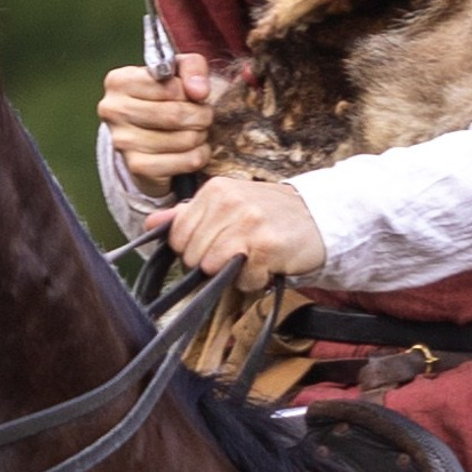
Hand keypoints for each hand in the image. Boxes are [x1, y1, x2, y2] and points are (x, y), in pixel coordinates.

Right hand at [97, 52, 213, 195]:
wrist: (146, 141)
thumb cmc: (164, 99)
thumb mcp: (178, 73)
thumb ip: (192, 67)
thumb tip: (199, 92)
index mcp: (119, 81)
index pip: (171, 86)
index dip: (190, 93)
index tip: (191, 96)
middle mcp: (114, 110)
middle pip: (176, 114)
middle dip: (201, 115)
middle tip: (203, 116)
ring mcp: (122, 141)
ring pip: (184, 139)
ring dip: (201, 135)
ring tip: (196, 131)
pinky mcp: (137, 167)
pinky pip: (186, 161)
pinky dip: (199, 155)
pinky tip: (193, 149)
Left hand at [159, 177, 325, 292]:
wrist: (320, 220)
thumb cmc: (271, 216)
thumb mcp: (227, 206)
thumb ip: (188, 215)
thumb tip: (151, 224)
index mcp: (215, 190)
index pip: (177, 235)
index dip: (192, 250)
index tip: (216, 247)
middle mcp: (229, 202)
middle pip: (193, 255)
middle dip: (212, 264)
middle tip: (238, 253)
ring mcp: (248, 222)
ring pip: (213, 268)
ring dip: (233, 274)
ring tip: (252, 258)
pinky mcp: (266, 245)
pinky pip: (242, 279)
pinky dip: (254, 281)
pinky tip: (267, 266)